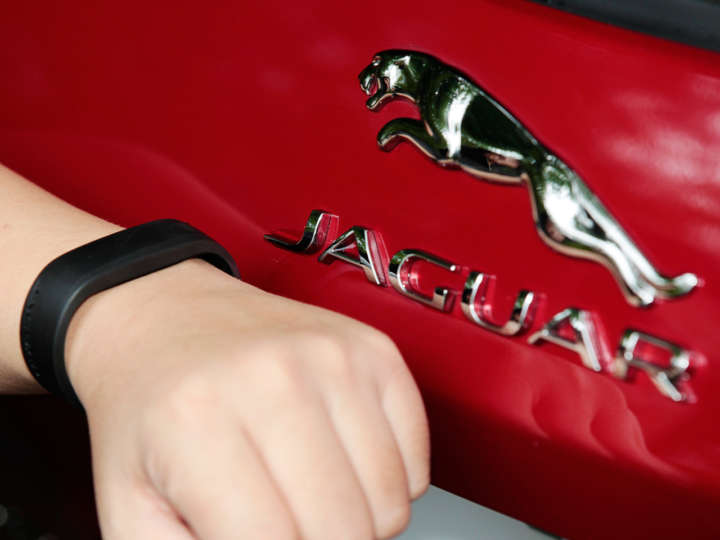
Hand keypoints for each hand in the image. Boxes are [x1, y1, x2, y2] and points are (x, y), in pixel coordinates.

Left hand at [64, 259, 429, 539]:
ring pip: (390, 502)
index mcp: (199, 422)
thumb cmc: (151, 405)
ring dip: (356, 518)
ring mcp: (334, 358)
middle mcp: (274, 379)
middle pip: (344, 529)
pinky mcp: (373, 351)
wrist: (170, 318)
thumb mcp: (129, 504)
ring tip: (309, 492)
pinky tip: (342, 461)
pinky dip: (386, 481)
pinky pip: (416, 458)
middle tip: (284, 525)